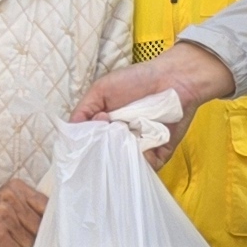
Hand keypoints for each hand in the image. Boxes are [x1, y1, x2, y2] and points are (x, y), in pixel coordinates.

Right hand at [0, 182, 49, 246]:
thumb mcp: (12, 199)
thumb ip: (32, 206)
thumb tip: (57, 225)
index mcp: (17, 187)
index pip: (46, 205)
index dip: (48, 222)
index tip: (45, 229)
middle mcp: (10, 196)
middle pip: (38, 227)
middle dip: (31, 236)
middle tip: (18, 234)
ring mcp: (1, 212)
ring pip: (28, 241)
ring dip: (19, 245)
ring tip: (7, 238)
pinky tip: (1, 245)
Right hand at [74, 45, 233, 150]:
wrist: (175, 78)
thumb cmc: (136, 80)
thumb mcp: (102, 89)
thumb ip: (84, 109)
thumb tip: (70, 131)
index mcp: (103, 127)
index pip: (87, 143)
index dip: (84, 143)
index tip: (90, 131)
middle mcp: (118, 141)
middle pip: (103, 158)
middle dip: (102, 151)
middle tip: (108, 135)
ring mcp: (137, 150)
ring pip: (122, 165)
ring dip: (120, 156)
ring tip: (127, 137)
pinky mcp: (157, 156)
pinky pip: (145, 167)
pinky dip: (141, 160)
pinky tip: (142, 144)